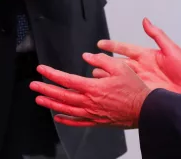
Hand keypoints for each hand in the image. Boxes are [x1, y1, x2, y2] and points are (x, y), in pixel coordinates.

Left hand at [31, 53, 151, 128]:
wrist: (146, 110)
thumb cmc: (135, 89)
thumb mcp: (120, 67)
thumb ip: (102, 60)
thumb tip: (88, 57)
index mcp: (93, 87)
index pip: (66, 80)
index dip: (51, 74)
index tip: (41, 69)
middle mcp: (89, 102)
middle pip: (62, 95)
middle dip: (45, 89)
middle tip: (34, 85)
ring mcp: (92, 113)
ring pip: (66, 109)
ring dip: (51, 104)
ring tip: (39, 100)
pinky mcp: (97, 121)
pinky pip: (77, 122)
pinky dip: (66, 120)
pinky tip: (58, 117)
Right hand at [97, 18, 180, 98]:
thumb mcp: (171, 48)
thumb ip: (157, 34)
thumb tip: (146, 21)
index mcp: (147, 55)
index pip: (125, 48)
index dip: (112, 45)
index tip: (100, 43)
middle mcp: (142, 67)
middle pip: (118, 62)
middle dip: (104, 61)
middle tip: (90, 59)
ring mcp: (142, 79)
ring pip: (119, 76)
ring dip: (107, 75)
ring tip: (94, 74)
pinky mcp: (143, 91)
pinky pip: (126, 88)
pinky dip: (116, 87)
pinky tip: (107, 87)